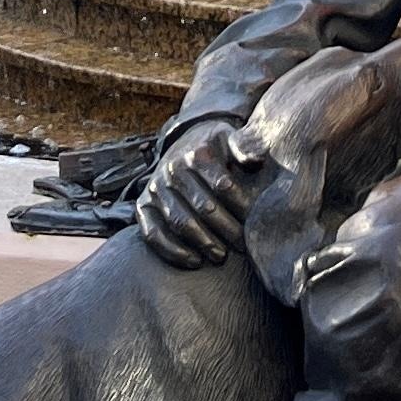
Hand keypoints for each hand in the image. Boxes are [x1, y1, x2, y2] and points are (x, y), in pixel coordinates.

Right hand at [136, 117, 257, 266]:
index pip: (222, 185)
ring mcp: (156, 188)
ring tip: (221, 256)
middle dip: (226, 229)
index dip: (241, 206)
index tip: (256, 222)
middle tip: (242, 246)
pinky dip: (172, 251)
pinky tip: (193, 261)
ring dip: (202, 242)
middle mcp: (173, 170)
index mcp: (198, 153)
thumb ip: (245, 149)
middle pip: (203, 206)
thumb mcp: (230, 139)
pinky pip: (153, 233)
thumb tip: (257, 159)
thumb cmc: (215, 148)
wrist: (184, 143)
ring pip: (179, 222)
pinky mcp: (143, 205)